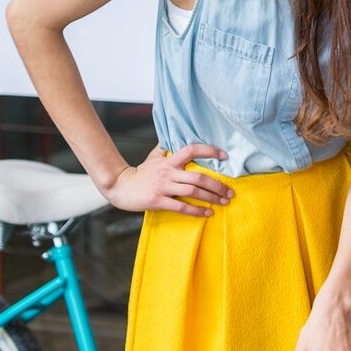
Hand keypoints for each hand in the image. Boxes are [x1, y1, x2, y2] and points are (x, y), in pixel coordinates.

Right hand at [104, 143, 232, 216]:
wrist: (120, 187)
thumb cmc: (140, 172)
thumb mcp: (153, 157)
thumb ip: (167, 149)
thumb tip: (175, 137)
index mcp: (169, 161)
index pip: (191, 150)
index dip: (209, 150)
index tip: (224, 155)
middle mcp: (168, 173)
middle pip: (198, 177)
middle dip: (218, 185)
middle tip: (230, 191)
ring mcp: (163, 187)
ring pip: (193, 192)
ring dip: (212, 198)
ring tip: (224, 202)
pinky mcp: (158, 200)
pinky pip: (181, 207)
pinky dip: (197, 211)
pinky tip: (208, 213)